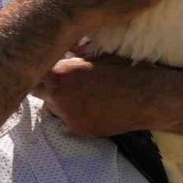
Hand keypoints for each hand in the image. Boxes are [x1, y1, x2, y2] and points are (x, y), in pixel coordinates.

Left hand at [33, 56, 150, 136]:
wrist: (148, 98)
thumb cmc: (126, 70)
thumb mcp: (97, 56)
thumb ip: (74, 56)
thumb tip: (64, 52)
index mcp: (60, 73)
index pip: (34, 70)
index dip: (39, 65)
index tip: (46, 62)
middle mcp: (57, 96)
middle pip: (36, 90)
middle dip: (44, 83)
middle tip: (58, 78)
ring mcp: (66, 116)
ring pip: (50, 106)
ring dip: (58, 99)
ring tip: (79, 93)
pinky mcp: (77, 130)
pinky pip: (66, 120)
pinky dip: (73, 114)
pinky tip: (90, 107)